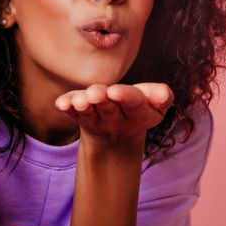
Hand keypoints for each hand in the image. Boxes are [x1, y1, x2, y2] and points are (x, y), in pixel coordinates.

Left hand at [54, 83, 173, 152]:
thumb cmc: (138, 109)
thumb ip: (161, 96)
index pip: (133, 104)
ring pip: (89, 113)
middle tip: (96, 93)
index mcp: (137, 113)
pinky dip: (67, 108)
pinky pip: (72, 114)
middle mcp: (115, 119)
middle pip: (108, 108)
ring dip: (84, 106)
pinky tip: (62, 103)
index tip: (116, 91)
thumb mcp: (154, 104)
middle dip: (102, 99)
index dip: (125, 97)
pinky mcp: (79, 117)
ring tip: (80, 100)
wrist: (117, 134)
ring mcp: (95, 120)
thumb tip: (164, 94)